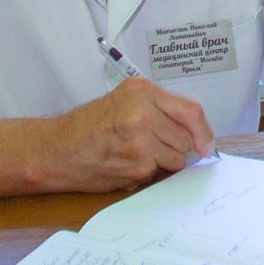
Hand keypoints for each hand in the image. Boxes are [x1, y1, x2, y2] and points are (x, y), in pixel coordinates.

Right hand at [42, 78, 214, 190]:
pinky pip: (159, 172)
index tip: (206, 144)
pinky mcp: (138, 166)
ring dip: (164, 161)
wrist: (57, 150)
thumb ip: (158, 108)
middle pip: (187, 138)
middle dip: (177, 146)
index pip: (191, 111)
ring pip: (177, 158)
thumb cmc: (88, 126)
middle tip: (153, 145)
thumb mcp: (123, 101)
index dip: (204, 131)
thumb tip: (195, 131)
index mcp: (142, 92)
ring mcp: (142, 141)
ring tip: (136, 153)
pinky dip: (148, 172)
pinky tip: (127, 163)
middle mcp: (143, 113)